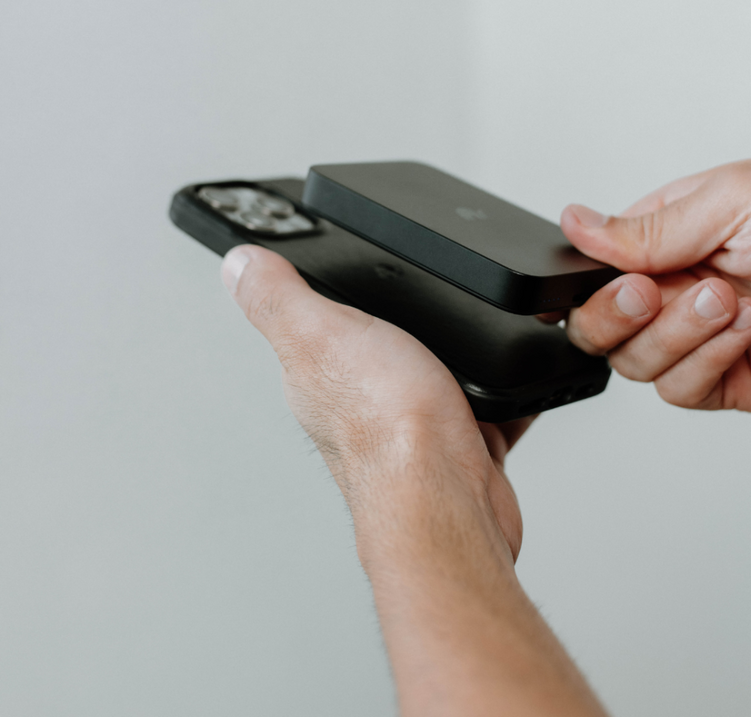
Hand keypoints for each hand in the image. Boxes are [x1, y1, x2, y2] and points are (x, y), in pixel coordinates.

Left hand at [220, 245, 531, 563]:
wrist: (452, 497)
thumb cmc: (387, 430)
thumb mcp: (321, 335)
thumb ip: (278, 298)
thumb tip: (237, 262)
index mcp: (314, 373)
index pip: (309, 325)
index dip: (324, 298)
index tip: (335, 278)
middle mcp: (357, 401)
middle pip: (376, 347)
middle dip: (401, 325)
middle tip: (420, 301)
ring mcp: (409, 423)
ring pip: (432, 373)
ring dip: (451, 358)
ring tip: (468, 340)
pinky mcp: (457, 441)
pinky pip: (481, 405)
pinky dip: (495, 395)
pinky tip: (504, 383)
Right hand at [558, 159, 750, 413]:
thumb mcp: (733, 201)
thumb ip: (645, 225)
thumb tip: (574, 222)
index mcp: (669, 239)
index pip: (595, 270)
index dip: (589, 284)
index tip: (615, 280)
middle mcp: (676, 290)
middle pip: (598, 324)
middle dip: (616, 315)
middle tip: (650, 295)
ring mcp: (696, 339)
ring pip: (632, 361)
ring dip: (677, 334)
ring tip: (728, 303)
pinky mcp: (722, 382)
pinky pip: (678, 390)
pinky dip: (707, 362)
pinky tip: (746, 332)